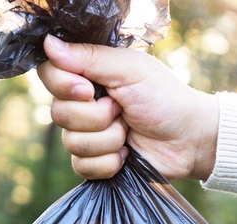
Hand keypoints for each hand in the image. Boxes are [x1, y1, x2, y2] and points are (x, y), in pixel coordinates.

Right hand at [38, 36, 218, 180]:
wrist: (188, 140)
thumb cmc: (164, 98)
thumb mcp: (129, 70)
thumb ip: (89, 57)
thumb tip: (48, 44)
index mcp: (88, 75)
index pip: (49, 74)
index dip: (64, 86)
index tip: (89, 89)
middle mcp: (82, 104)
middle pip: (58, 113)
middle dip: (96, 117)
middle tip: (122, 110)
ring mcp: (86, 134)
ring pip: (72, 143)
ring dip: (108, 139)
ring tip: (128, 131)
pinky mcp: (94, 162)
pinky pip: (82, 167)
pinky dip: (109, 162)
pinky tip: (127, 154)